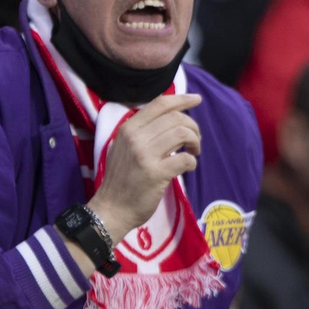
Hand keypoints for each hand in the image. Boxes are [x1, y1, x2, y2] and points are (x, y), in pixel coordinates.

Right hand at [88, 93, 202, 243]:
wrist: (111, 209)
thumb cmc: (121, 179)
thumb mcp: (123, 148)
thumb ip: (141, 132)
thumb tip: (170, 118)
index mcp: (128, 128)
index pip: (159, 104)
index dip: (181, 99)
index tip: (196, 99)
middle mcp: (136, 138)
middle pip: (175, 118)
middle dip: (192, 126)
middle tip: (194, 141)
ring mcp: (145, 155)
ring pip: (182, 134)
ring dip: (194, 142)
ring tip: (193, 152)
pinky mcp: (156, 173)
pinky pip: (184, 159)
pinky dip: (191, 161)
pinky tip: (188, 167)